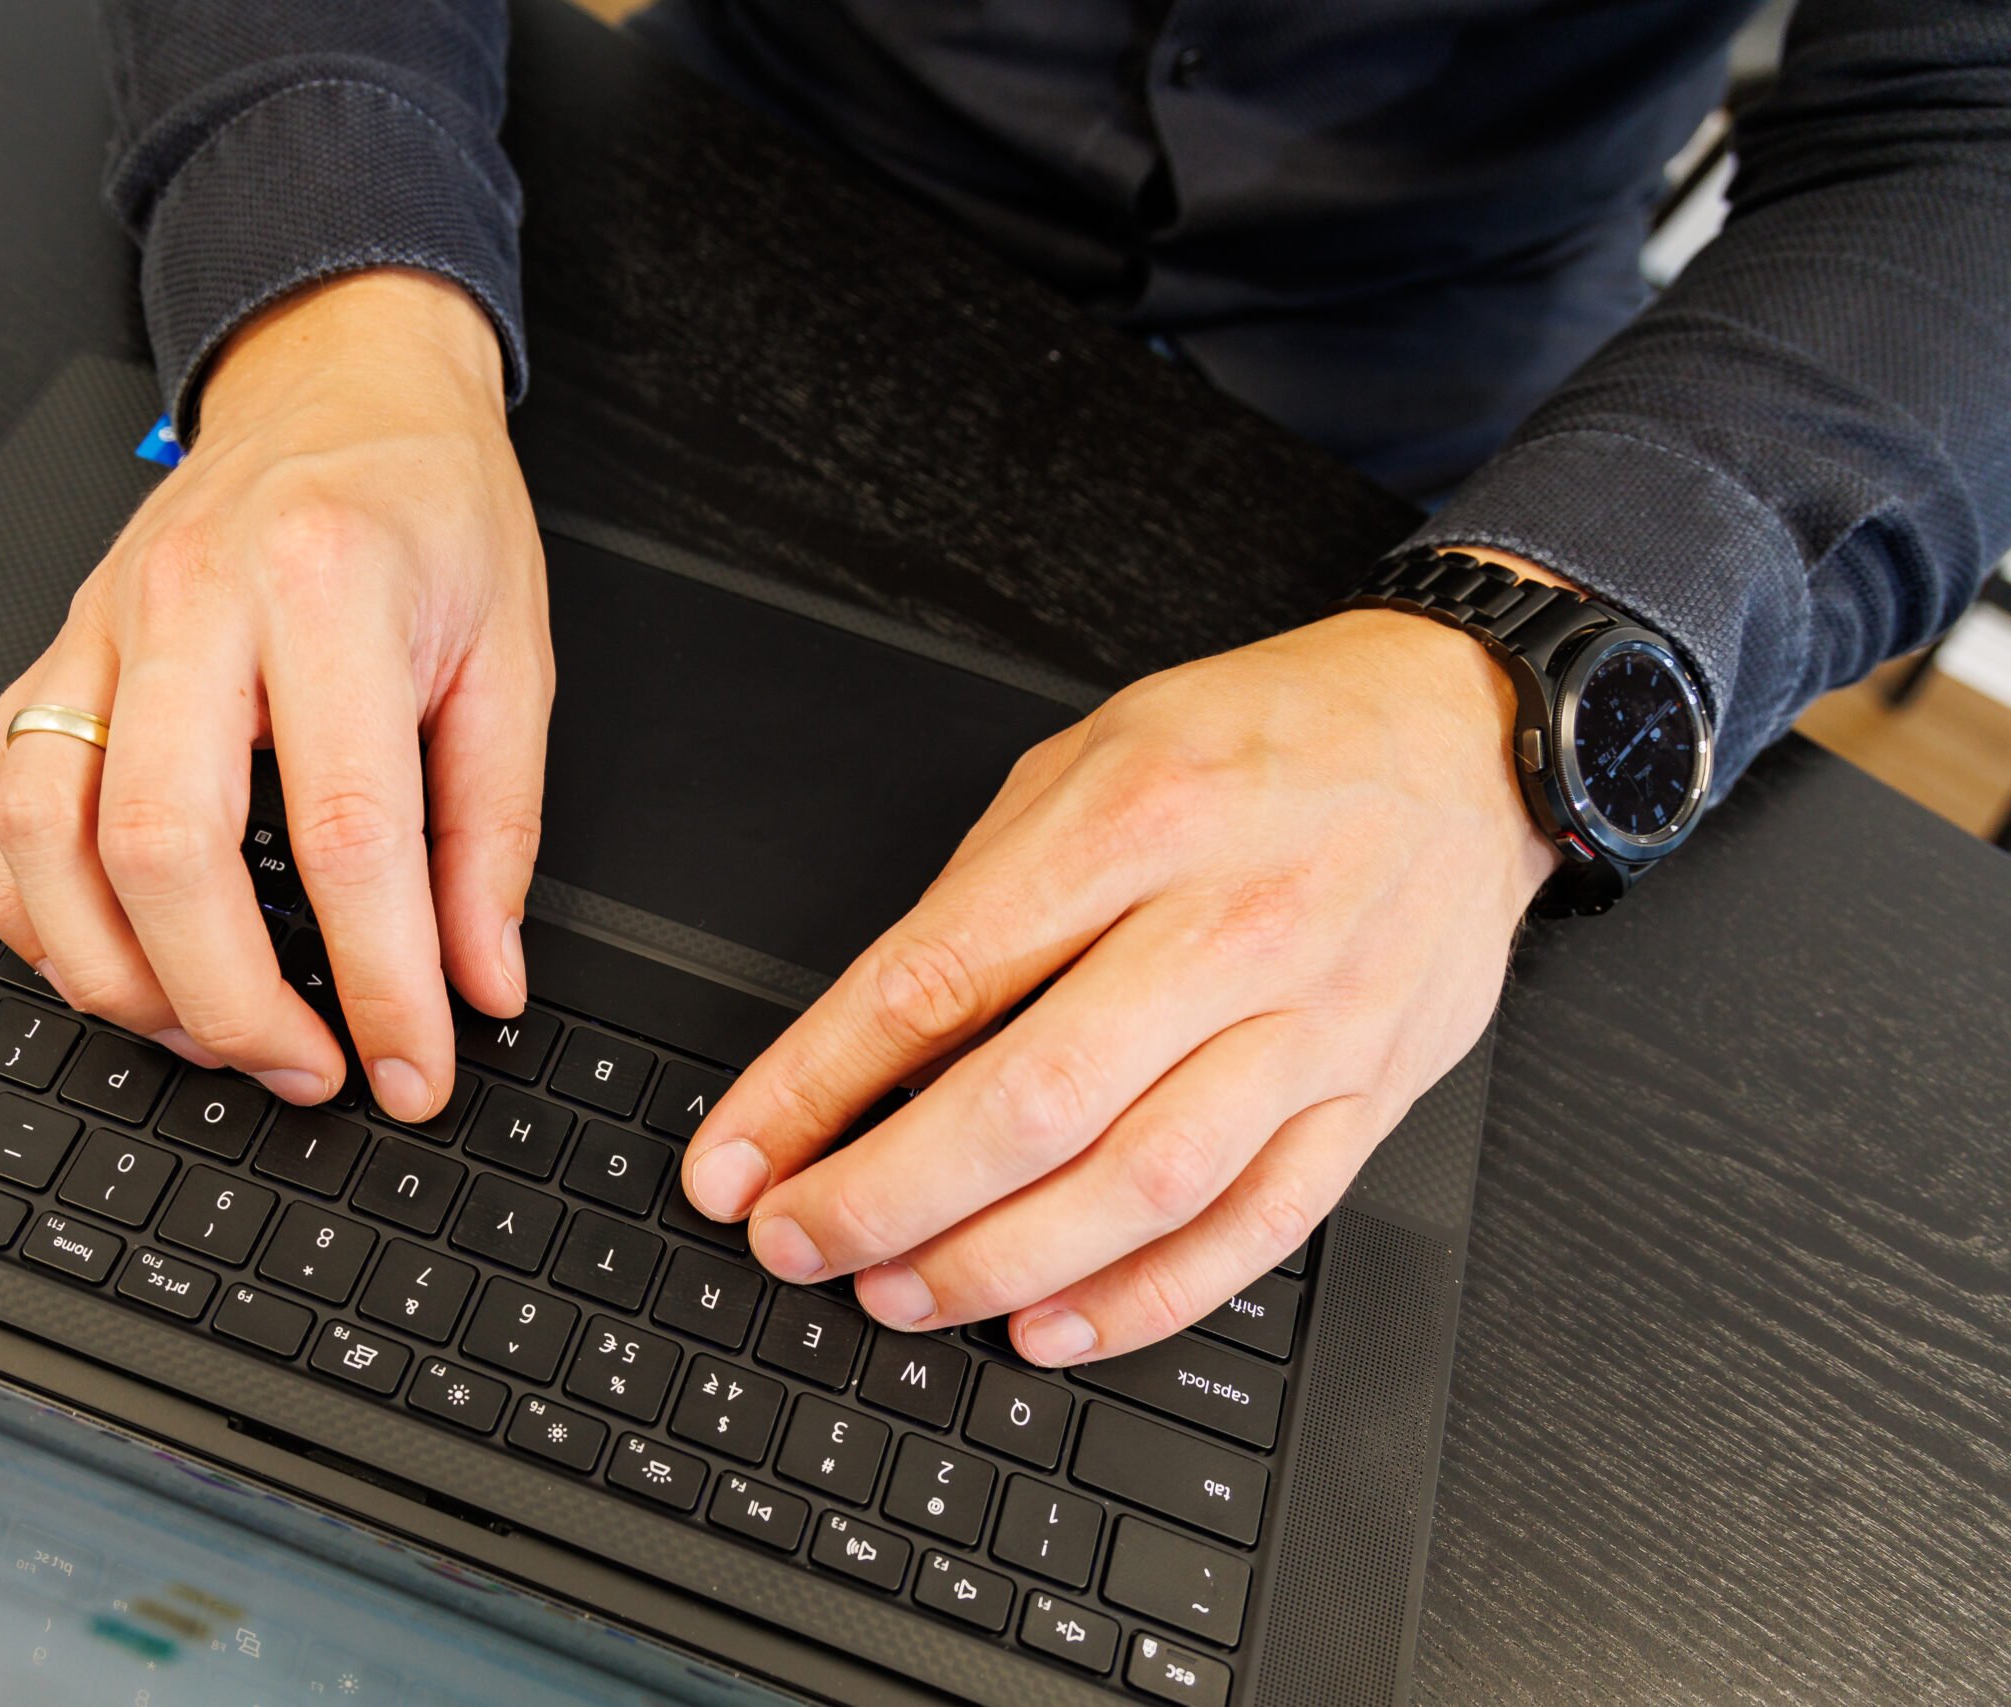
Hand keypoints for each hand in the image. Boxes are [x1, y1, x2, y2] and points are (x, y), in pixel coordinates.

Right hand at [0, 269, 549, 1118]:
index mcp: (329, 585)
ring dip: (117, 975)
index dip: (382, 981)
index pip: (346, 831)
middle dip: (231, 1003)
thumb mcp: (512, 655)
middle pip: (163, 848)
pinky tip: (110, 956)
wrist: (337, 382)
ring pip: (41, 838)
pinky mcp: (50, 650)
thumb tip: (481, 981)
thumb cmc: (428, 504)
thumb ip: (495, 832)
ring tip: (211, 1032)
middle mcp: (192, 602)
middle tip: (308, 1070)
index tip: (413, 1069)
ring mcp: (99, 625)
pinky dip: (32, 910)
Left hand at [678, 584, 1561, 1364]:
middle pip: (1032, 1103)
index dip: (815, 1087)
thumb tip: (873, 1053)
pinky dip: (1148, 1299)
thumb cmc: (1262, 741)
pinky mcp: (1368, 1097)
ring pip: (1140, 1187)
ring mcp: (1311, 1025)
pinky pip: (1256, 1230)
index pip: (938, 979)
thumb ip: (985, 897)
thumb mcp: (1090, 758)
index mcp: (1134, 822)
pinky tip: (1055, 1328)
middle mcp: (1227, 928)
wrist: (1466, 735)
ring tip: (898, 1295)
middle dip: (887, 1196)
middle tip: (797, 1245)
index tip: (735, 1160)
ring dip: (999, 1264)